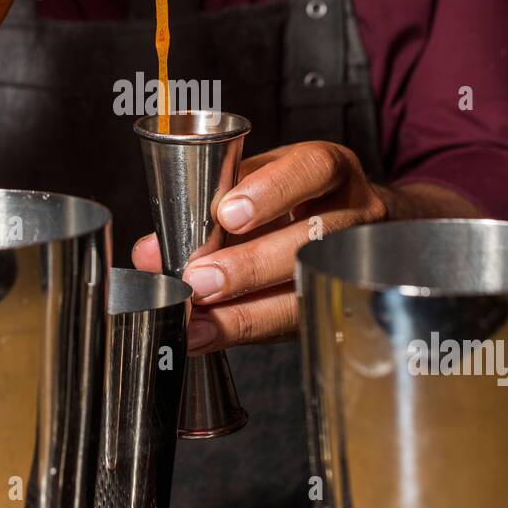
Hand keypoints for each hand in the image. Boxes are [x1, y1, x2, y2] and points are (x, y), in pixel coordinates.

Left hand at [132, 141, 480, 354]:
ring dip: (247, 309)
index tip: (228, 214)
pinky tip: (208, 338)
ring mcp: (358, 263)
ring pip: (308, 289)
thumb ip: (205, 210)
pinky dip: (247, 332)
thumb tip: (148, 253)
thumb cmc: (296, 202)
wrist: (359, 226)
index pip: (312, 170)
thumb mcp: (258, 185)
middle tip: (198, 281)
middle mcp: (356, 213)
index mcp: (331, 169)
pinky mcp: (345, 304)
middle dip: (251, 265)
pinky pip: (301, 324)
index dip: (272, 191)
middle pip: (313, 240)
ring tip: (197, 320)